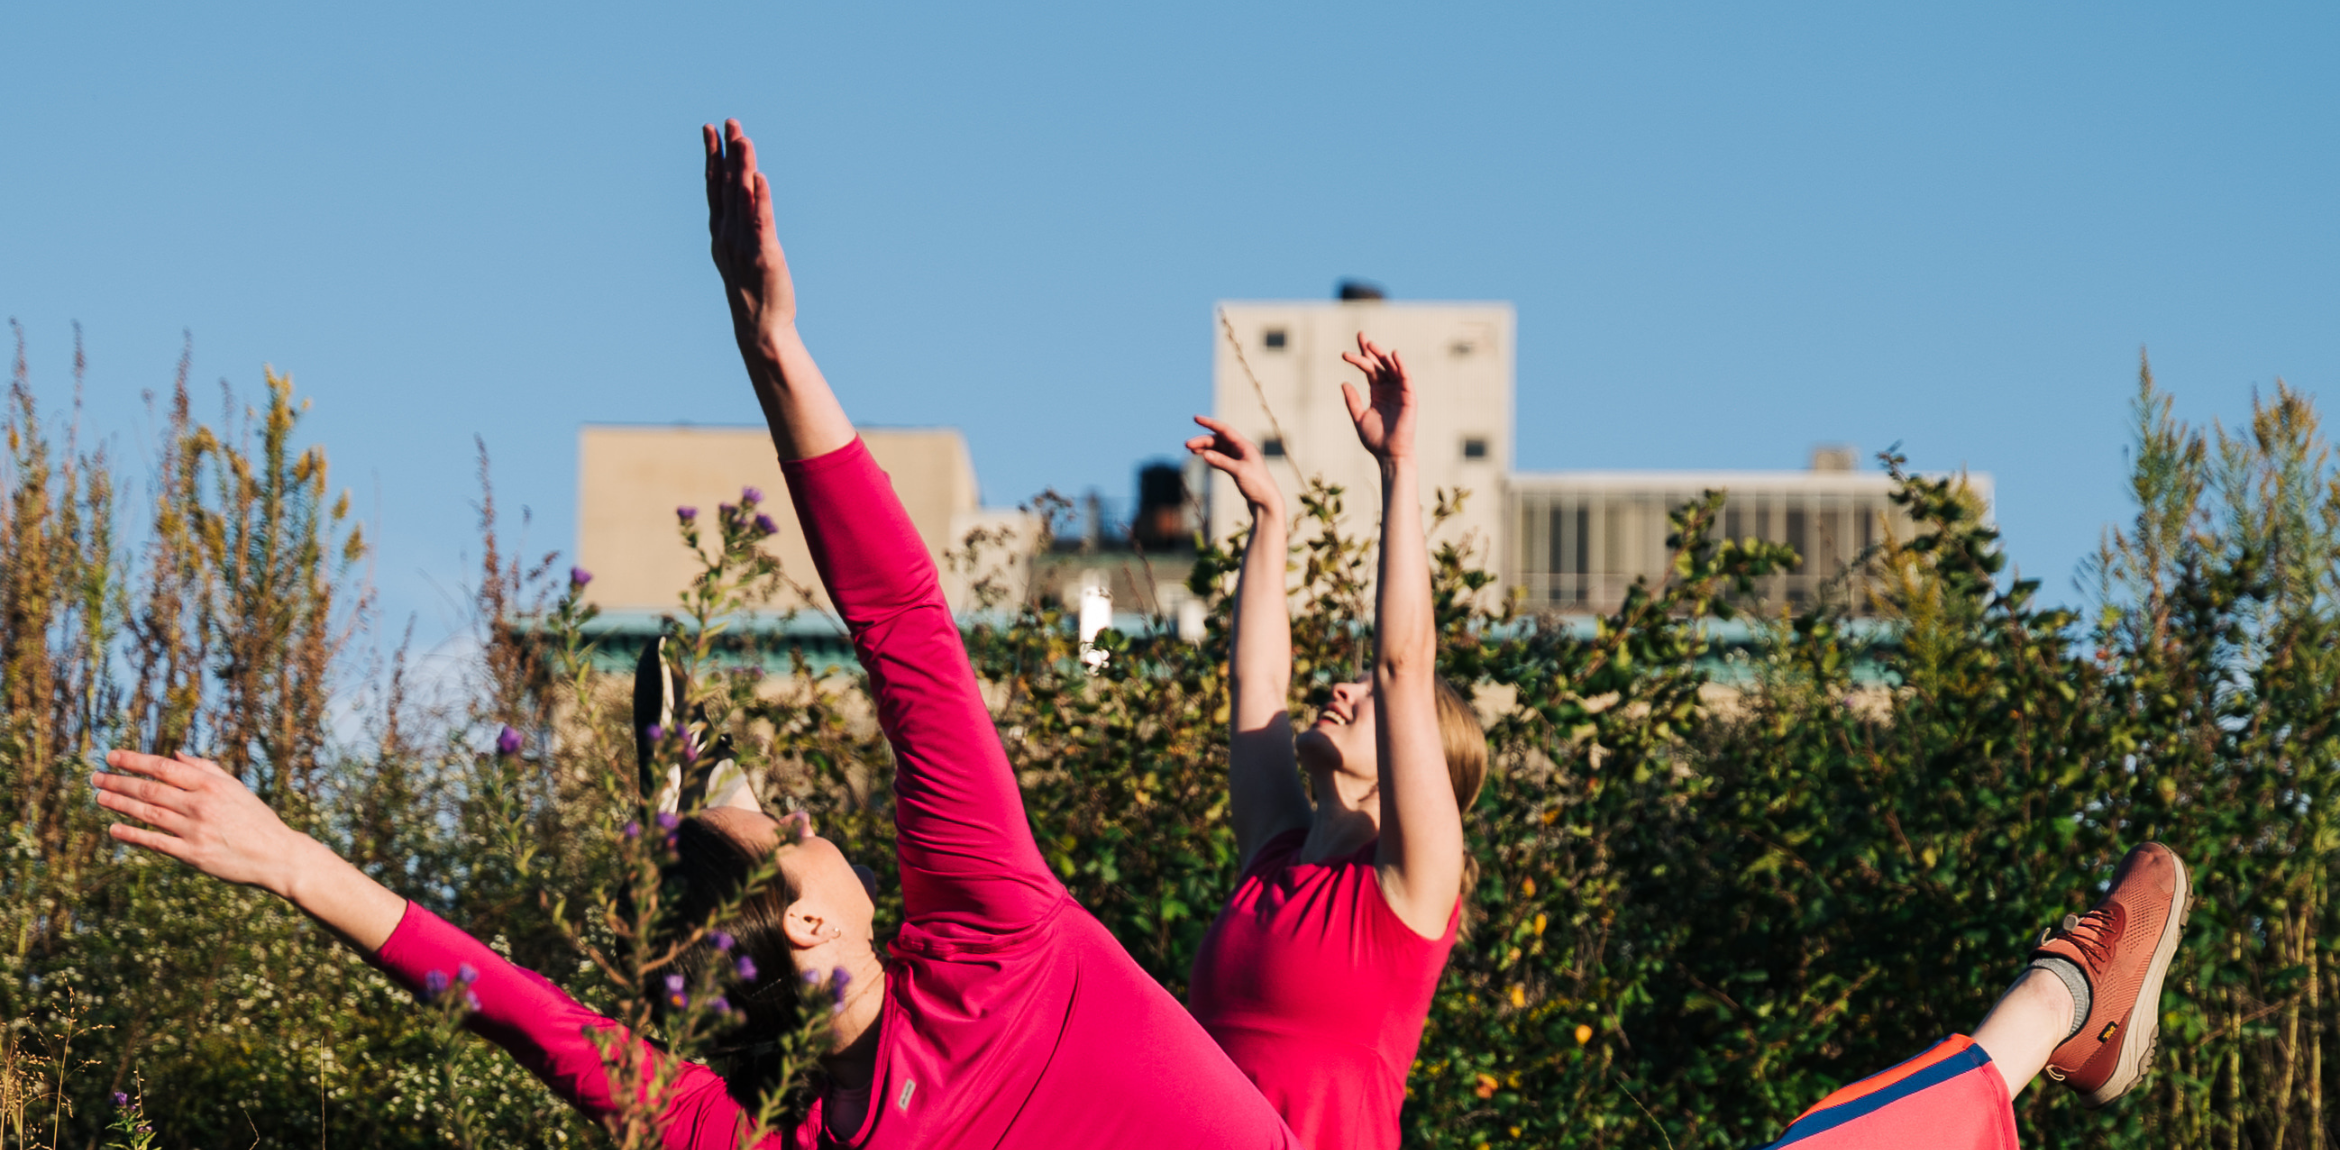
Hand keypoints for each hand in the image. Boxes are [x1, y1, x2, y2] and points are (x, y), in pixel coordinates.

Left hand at [95, 750, 308, 896]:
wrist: (277, 855)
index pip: (164, 767)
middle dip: (119, 781)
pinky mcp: (193, 854)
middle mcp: (201, 805)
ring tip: (100, 797)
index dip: (135, 761)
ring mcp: (196, 830)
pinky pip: (155, 842)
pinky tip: (114, 829)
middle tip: (96, 777)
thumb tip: (175, 754)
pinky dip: (132, 835)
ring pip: (148, 813)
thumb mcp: (235, 788)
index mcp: (212, 786)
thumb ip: (206, 769)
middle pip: (150, 789)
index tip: (113, 757)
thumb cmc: (256, 820)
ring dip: (120, 804)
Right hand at [705, 119, 797, 351]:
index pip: (714, 186)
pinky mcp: (764, 254)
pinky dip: (760, 199)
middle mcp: (727, 233)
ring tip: (744, 140)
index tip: (711, 129)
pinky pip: (761, 221)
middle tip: (730, 122)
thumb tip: (744, 196)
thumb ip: (738, 223)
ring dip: (743, 168)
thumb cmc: (751, 288)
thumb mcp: (738, 251)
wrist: (759, 324)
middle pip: (727, 186)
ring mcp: (743, 243)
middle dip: (728, 152)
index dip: (712, 156)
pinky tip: (760, 178)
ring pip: (742, 198)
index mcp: (720, 231)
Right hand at [1185, 415, 1283, 519]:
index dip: (1209, 423)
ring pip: (1218, 449)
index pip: (1224, 430)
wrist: (1266, 502)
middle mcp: (1242, 450)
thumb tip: (1204, 454)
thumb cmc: (1257, 485)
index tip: (1195, 418)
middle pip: (1218, 440)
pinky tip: (1203, 457)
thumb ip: (1222, 462)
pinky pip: (1221, 458)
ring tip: (1191, 451)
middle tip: (1187, 445)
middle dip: (1202, 441)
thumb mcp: (1238, 472)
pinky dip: (1211, 456)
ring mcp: (1239, 459)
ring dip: (1205, 448)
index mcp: (1244, 446)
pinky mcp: (1237, 469)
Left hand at [1339, 334, 1413, 460]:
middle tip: (1360, 335)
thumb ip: (1352, 401)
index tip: (1344, 354)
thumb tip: (1343, 382)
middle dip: (1370, 349)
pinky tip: (1393, 354)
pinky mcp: (1409, 396)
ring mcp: (1400, 391)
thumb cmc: (1376, 439)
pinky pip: (1406, 378)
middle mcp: (1389, 388)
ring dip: (1382, 354)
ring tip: (1370, 344)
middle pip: (1380, 364)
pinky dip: (1401, 365)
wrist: (1389, 453)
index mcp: (1377, 392)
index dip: (1359, 359)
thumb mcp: (1359, 417)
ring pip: (1392, 367)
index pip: (1368, 370)